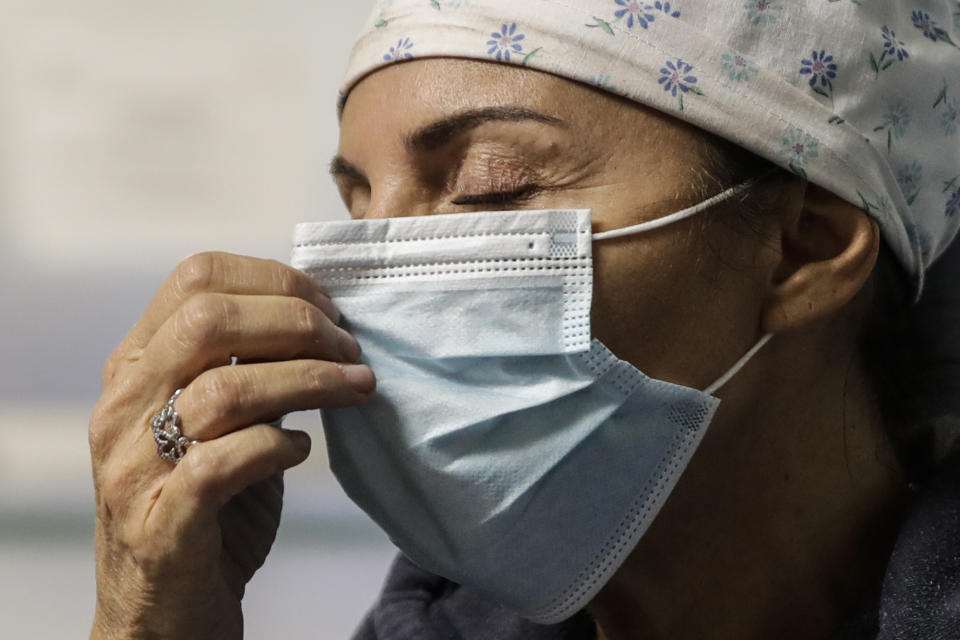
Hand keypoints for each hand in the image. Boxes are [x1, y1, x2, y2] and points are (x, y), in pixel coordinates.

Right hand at [88, 252, 374, 639]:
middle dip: (297, 322)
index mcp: (136, 367)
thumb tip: (321, 321)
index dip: (274, 280)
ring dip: (310, 380)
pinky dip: (278, 446)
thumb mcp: (221, 422)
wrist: (164, 611)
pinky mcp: (163, 523)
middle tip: (349, 346)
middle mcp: (124, 407)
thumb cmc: (206, 507)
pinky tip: (304, 448)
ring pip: (225, 391)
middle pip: (209, 320)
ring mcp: (135, 466)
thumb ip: (252, 370)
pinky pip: (225, 462)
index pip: (194, 279)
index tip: (329, 306)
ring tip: (357, 388)